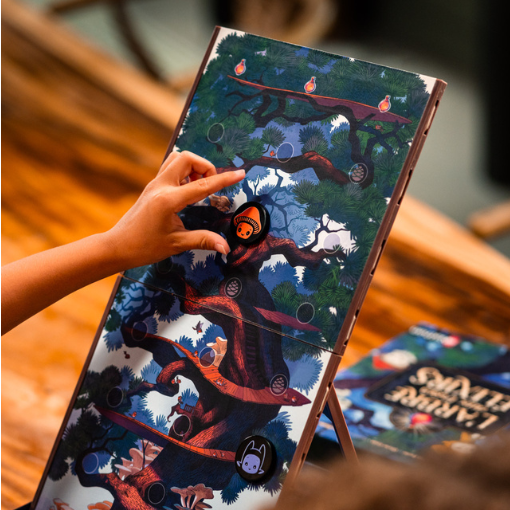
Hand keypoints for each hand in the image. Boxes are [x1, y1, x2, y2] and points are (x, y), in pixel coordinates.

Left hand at [105, 151, 244, 268]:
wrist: (118, 246)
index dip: (224, 179)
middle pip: (187, 158)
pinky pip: (170, 168)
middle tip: (210, 187)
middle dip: (205, 167)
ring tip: (199, 188)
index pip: (203, 185)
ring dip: (193, 167)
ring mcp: (155, 184)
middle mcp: (161, 186)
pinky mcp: (152, 187)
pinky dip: (184, 172)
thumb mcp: (176, 244)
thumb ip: (203, 240)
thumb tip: (225, 247)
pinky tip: (187, 191)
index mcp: (168, 200)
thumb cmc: (144, 246)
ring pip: (177, 159)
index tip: (240, 173)